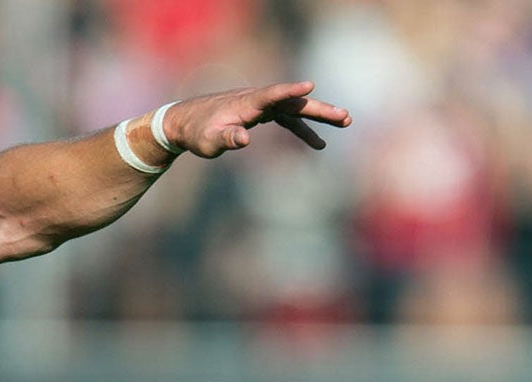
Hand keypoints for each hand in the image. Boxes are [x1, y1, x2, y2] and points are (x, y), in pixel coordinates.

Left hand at [164, 81, 350, 159]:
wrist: (187, 123)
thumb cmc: (198, 133)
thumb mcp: (210, 141)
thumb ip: (227, 139)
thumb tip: (244, 139)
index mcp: (247, 103)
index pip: (273, 95)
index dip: (290, 91)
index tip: (309, 86)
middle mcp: (259, 100)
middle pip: (294, 102)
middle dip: (320, 109)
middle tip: (345, 117)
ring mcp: (262, 106)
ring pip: (296, 109)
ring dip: (319, 116)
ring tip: (344, 122)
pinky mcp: (262, 114)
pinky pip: (288, 120)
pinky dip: (303, 130)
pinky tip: (318, 144)